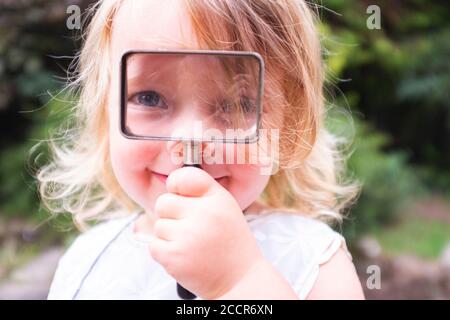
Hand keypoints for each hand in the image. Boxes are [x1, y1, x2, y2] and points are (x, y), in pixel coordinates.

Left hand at [149, 166, 264, 298]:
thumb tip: (170, 183)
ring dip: (169, 237)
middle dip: (171, 215)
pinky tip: (185, 256)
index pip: (184, 176)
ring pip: (158, 226)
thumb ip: (200, 194)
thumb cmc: (229, 242)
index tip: (180, 194)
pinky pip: (154, 245)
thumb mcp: (225, 208)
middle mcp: (204, 213)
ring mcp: (188, 235)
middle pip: (163, 202)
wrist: (239, 279)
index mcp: (217, 198)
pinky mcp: (174, 256)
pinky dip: (165, 252)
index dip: (176, 185)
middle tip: (189, 228)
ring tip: (191, 245)